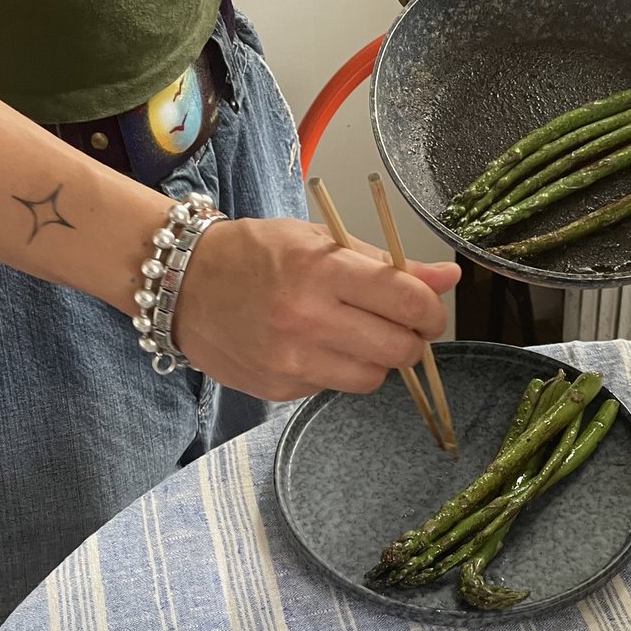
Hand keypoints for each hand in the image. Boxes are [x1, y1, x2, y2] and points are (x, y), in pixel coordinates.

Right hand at [173, 217, 461, 398]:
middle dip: (411, 340)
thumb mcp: (319, 241)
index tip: (429, 311)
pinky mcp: (280, 388)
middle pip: (398, 350)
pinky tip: (315, 346)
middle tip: (400, 326)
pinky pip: (335, 387)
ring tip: (353, 334)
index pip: (406, 301)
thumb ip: (387, 264)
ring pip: (372, 378)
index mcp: (320, 270)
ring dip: (376, 359)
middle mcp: (306, 318)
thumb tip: (448, 277)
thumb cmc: (255, 255)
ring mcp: (291, 359)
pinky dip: (338, 370)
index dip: (431, 310)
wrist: (182, 286)